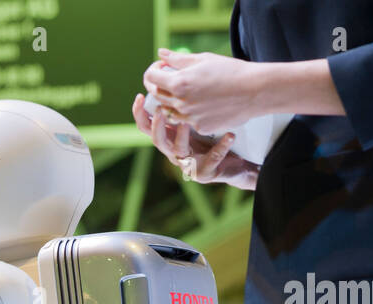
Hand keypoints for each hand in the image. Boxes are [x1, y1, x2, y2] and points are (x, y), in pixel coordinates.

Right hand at [133, 93, 259, 190]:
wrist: (232, 161)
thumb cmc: (212, 135)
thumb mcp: (196, 115)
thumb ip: (183, 98)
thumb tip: (169, 64)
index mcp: (170, 135)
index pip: (147, 125)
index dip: (140, 113)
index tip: (140, 96)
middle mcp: (174, 150)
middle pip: (158, 140)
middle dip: (157, 126)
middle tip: (160, 110)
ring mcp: (189, 163)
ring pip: (179, 151)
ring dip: (181, 137)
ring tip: (187, 123)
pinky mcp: (205, 171)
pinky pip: (212, 158)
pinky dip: (220, 147)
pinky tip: (229, 136)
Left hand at [143, 50, 261, 135]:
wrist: (254, 91)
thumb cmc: (230, 71)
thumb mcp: (203, 60)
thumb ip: (178, 59)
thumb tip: (161, 54)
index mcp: (179, 83)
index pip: (151, 78)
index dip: (153, 71)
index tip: (161, 68)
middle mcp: (180, 102)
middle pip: (157, 96)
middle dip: (159, 86)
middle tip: (170, 79)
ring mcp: (189, 117)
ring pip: (169, 112)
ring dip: (172, 102)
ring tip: (187, 92)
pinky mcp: (200, 127)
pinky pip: (186, 121)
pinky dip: (189, 113)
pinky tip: (203, 104)